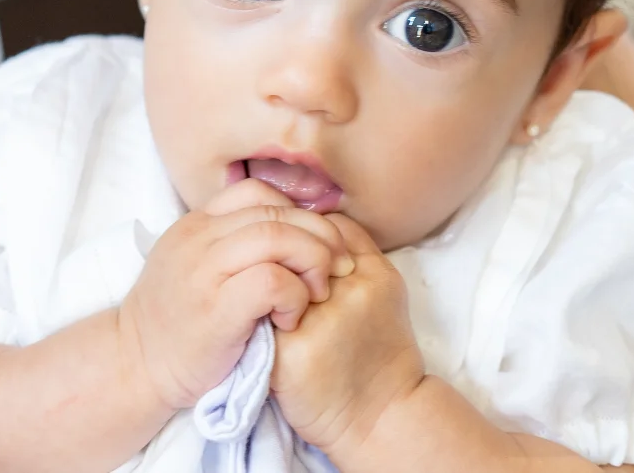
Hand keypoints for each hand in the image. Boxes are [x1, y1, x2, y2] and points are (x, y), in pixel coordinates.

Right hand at [119, 179, 353, 410]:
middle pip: (277, 213)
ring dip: (312, 263)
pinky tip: (290, 318)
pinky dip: (295, 295)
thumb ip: (232, 244)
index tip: (316, 244)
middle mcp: (197, 238)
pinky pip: (272, 280)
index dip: (298, 213)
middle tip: (338, 268)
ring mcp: (203, 271)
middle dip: (321, 238)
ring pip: (278, 238)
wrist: (135, 368)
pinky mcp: (216, 309)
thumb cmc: (178, 323)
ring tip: (317, 294)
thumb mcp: (196, 268)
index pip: (258, 192)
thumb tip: (294, 232)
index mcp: (196, 224)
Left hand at [270, 214, 424, 456]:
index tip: (292, 250)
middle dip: (278, 255)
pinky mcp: (293, 354)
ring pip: (272, 277)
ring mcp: (320, 323)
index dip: (303, 235)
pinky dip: (250, 314)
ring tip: (256, 295)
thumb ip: (356, 248)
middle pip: (296, 247)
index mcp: (373, 274)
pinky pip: (259, 317)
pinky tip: (249, 321)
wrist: (380, 417)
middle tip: (267, 269)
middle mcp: (349, 294)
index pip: (327, 228)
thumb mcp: (384, 290)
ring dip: (259, 281)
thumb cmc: (377, 351)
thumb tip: (314, 217)